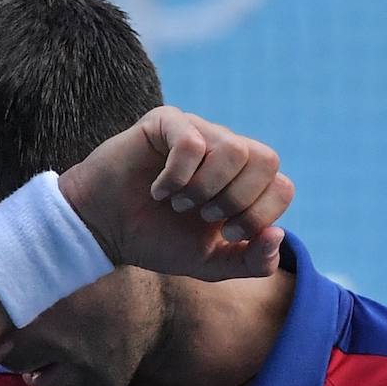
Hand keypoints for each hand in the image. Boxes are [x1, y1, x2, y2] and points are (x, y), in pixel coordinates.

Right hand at [57, 106, 293, 280]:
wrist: (104, 231)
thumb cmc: (155, 240)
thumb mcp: (210, 264)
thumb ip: (251, 261)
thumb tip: (277, 235)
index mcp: (243, 181)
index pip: (282, 186)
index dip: (259, 215)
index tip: (226, 232)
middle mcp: (225, 150)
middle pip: (266, 159)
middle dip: (236, 199)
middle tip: (204, 216)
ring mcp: (197, 132)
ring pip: (234, 148)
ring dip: (206, 187)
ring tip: (180, 202)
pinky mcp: (166, 122)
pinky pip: (192, 141)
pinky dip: (177, 176)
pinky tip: (159, 190)